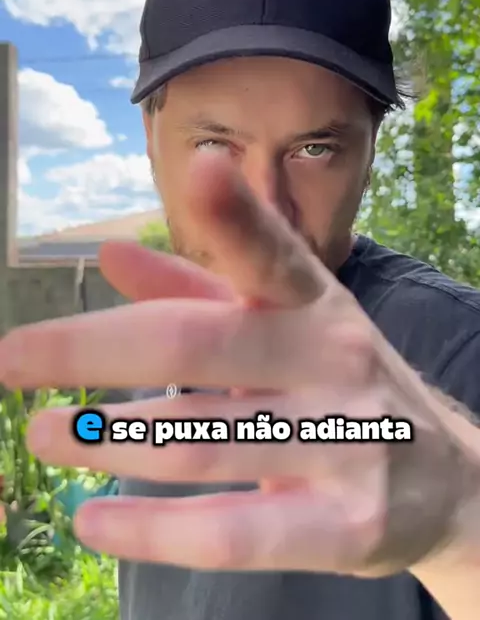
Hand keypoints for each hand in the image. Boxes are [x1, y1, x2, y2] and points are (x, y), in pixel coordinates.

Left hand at [0, 153, 471, 574]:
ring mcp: (347, 443)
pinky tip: (93, 518)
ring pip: (199, 440)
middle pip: (198, 347)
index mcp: (315, 303)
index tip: (201, 166)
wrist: (446, 479)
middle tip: (13, 359)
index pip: (273, 252)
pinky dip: (152, 528)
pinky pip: (232, 533)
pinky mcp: (346, 527)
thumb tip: (111, 254)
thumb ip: (198, 290)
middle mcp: (333, 361)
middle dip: (93, 352)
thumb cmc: (339, 382)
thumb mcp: (284, 326)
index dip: (238, 212)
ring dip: (107, 440)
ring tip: (44, 437)